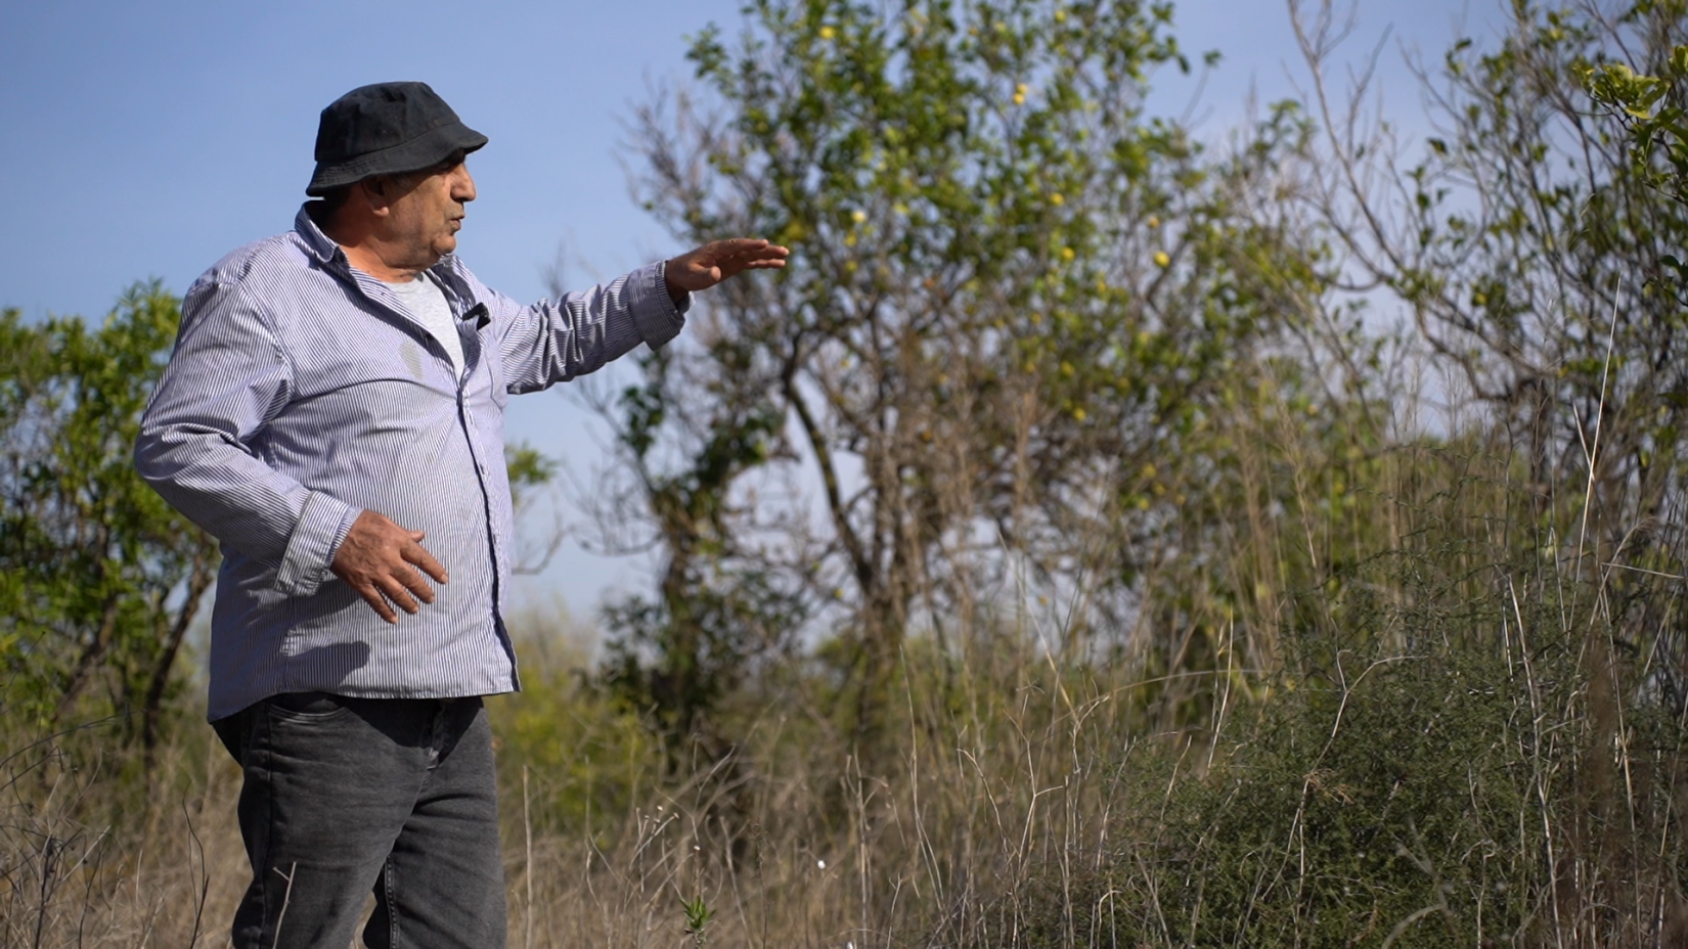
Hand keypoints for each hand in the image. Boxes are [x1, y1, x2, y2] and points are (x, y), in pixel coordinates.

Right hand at [330, 510, 447, 623]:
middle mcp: (390, 560)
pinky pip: (376, 601)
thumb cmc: (359, 522)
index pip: (423, 559)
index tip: (443, 580)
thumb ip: (404, 532)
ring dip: (408, 603)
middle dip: (423, 591)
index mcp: (398, 542)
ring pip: (397, 593)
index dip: (435, 570)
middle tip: (431, 599)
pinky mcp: (361, 583)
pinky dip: (385, 611)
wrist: (331, 531)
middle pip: (412, 580)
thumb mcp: (385, 521)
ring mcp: (375, 574)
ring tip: (415, 610)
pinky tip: (394, 619)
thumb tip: (421, 536)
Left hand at [665, 238, 790, 300]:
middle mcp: (727, 251)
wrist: (681, 273)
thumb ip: (704, 275)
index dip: (750, 245)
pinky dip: (764, 264)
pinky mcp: (734, 264)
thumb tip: (717, 274)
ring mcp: (732, 257)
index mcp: (717, 249)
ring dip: (769, 256)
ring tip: (785, 257)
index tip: (764, 243)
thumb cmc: (685, 273)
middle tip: (784, 251)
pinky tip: (778, 265)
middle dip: (767, 250)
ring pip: (754, 255)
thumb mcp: (692, 276)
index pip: (736, 245)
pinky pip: (752, 263)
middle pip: (750, 249)